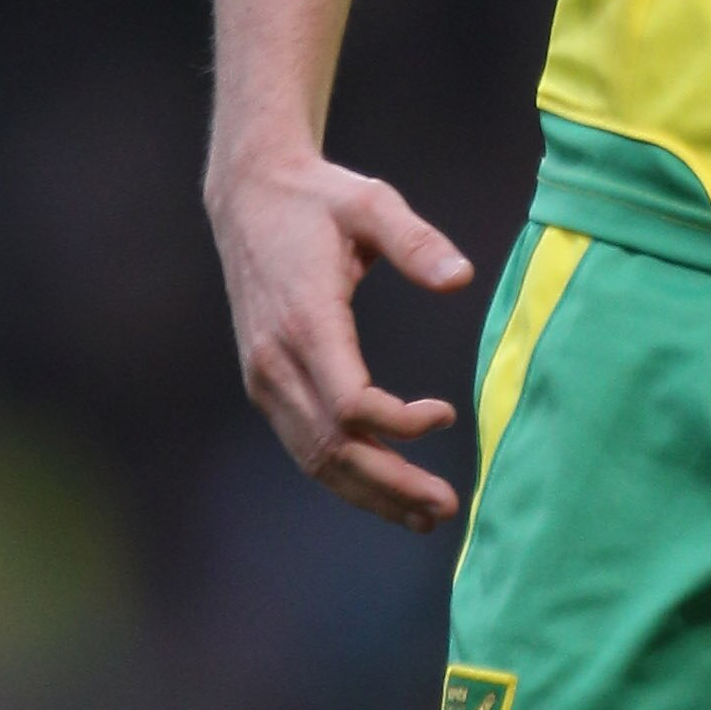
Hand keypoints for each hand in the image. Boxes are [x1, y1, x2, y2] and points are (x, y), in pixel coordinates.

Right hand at [208, 146, 474, 526]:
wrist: (250, 195)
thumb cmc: (318, 199)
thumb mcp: (371, 203)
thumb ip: (416, 241)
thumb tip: (461, 278)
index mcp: (305, 321)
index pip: (349, 404)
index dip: (399, 425)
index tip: (447, 414)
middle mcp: (275, 359)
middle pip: (333, 448)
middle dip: (391, 484)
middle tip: (447, 505)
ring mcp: (264, 376)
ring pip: (314, 458)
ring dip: (369, 492)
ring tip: (425, 514)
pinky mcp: (265, 381)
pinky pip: (303, 444)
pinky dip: (344, 475)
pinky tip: (385, 489)